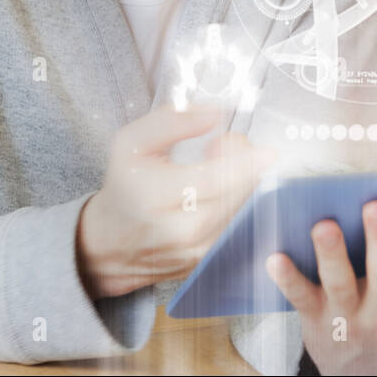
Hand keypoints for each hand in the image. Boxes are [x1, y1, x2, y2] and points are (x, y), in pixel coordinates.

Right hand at [76, 105, 277, 299]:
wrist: (109, 243)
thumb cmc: (126, 187)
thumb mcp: (132, 143)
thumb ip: (172, 121)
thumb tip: (215, 114)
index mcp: (153, 196)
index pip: (213, 180)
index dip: (244, 163)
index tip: (266, 152)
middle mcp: (177, 230)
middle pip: (236, 195)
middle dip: (246, 167)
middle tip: (229, 149)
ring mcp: (195, 252)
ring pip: (242, 212)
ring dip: (245, 185)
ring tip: (222, 169)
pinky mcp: (206, 261)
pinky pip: (239, 229)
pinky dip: (240, 205)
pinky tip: (224, 192)